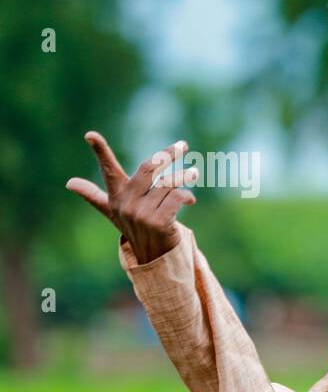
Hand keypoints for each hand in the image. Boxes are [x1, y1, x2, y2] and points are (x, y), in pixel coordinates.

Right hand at [66, 131, 198, 263]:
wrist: (153, 256)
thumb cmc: (134, 227)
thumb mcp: (113, 211)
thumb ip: (94, 195)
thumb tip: (69, 183)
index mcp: (117, 196)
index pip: (108, 171)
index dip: (100, 152)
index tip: (90, 135)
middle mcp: (127, 203)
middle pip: (149, 169)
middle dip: (166, 155)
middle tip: (182, 145)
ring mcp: (142, 214)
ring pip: (168, 184)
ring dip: (184, 177)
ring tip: (194, 173)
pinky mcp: (158, 222)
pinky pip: (177, 198)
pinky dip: (186, 196)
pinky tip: (190, 200)